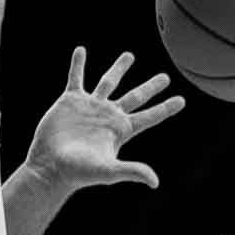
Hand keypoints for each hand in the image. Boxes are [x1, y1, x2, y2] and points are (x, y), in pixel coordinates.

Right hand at [25, 47, 185, 191]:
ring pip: (108, 81)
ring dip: (119, 68)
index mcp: (121, 130)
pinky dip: (78, 64)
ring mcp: (90, 107)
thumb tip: (155, 183)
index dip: (166, 109)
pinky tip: (81, 51)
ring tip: (130, 55)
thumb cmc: (79, 172)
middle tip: (166, 77)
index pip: (149, 117)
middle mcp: (109, 115)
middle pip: (136, 97)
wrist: (51, 166)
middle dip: (151, 87)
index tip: (182, 101)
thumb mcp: (109, 171)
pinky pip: (76, 78)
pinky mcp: (70, 101)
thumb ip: (132, 171)